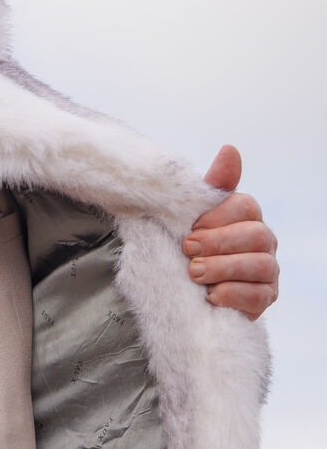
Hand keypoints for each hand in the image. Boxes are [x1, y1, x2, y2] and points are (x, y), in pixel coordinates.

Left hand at [183, 145, 278, 319]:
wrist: (182, 287)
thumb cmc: (190, 244)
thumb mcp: (192, 213)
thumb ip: (213, 185)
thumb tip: (230, 149)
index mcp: (245, 216)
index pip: (246, 206)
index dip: (217, 217)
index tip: (190, 228)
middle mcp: (263, 241)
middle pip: (257, 235)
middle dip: (219, 243)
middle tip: (187, 250)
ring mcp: (268, 271)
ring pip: (261, 266)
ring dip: (223, 269)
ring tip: (194, 273)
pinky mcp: (264, 299)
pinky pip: (260, 297)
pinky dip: (234, 295)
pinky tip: (211, 295)